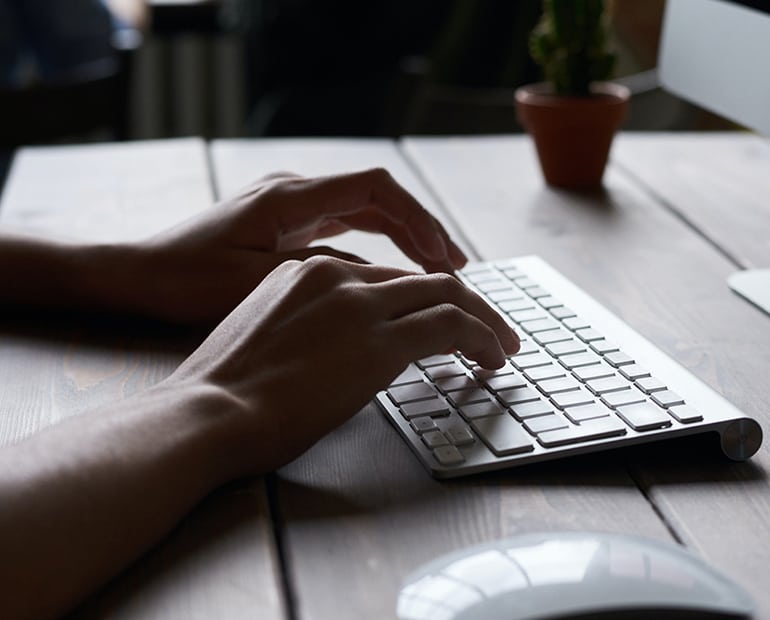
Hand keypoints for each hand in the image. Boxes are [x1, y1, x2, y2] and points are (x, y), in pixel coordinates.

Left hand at [135, 169, 467, 322]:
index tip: (445, 256)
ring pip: (364, 214)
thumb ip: (325, 277)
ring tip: (438, 270)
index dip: (419, 219)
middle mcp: (294, 193)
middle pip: (378, 199)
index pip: (376, 190)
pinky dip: (376, 249)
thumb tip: (389, 284)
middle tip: (456, 267)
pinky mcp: (285, 227)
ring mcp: (290, 208)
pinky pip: (345, 230)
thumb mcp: (260, 283)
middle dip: (421, 230)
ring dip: (403, 239)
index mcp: (290, 198)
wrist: (139, 276)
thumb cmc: (187, 280)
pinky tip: (393, 275)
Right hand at [169, 256, 518, 474]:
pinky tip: (492, 356)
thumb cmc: (224, 392)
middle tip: (489, 330)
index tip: (438, 322)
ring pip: (446, 295)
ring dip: (482, 319)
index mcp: (303, 272)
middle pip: (421, 280)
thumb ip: (306, 329)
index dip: (418, 300)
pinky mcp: (380, 337)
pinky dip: (482, 336)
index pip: (382, 279)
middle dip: (464, 304)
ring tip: (501, 345)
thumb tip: (338, 351)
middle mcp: (335, 275)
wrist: (208, 411)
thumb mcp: (265, 340)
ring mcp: (358, 302)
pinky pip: (451, 325)